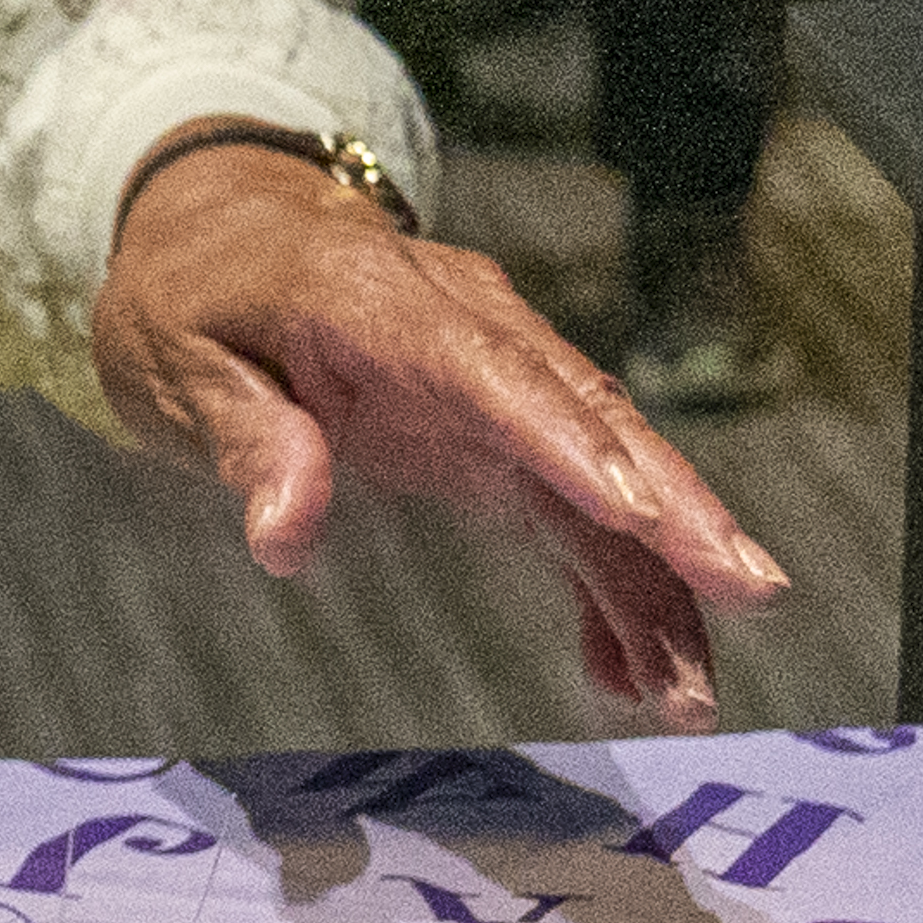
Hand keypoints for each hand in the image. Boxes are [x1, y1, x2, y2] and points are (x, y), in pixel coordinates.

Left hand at [90, 137, 790, 723]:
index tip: (638, 513)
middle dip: (673, 507)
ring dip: (661, 577)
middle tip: (745, 588)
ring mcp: (497, 376)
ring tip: (692, 689)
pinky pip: (579, 508)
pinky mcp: (505, 427)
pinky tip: (630, 669)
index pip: (488, 370)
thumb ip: (246, 436)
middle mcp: (465, 326)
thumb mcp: (177, 359)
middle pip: (585, 414)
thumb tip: (288, 529)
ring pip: (607, 470)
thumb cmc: (194, 296)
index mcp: (376, 297)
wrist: (220, 232)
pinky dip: (611, 586)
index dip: (568, 442)